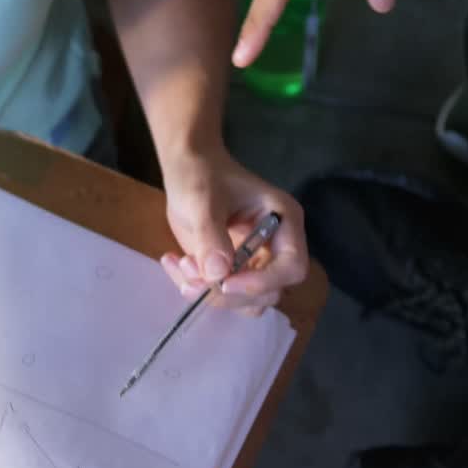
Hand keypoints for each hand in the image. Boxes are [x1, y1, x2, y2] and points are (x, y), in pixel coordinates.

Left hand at [159, 148, 308, 315]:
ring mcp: (255, 260)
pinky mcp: (234, 269)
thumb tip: (217, 275)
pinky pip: (223, 294)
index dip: (264, 281)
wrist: (186, 167)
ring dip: (210, 293)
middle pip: (269, 291)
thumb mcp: (203, 200)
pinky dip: (198, 288)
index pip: (292, 265)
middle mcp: (276, 245)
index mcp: (283, 221)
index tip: (226, 282)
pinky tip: (175, 263)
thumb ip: (211, 235)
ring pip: (245, 300)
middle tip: (191, 270)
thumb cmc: (201, 173)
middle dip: (229, 292)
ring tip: (180, 264)